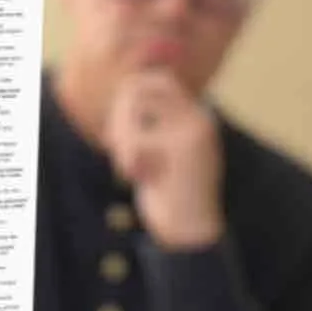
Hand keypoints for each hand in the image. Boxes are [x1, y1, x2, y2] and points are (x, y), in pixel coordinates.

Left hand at [103, 69, 225, 249]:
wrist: (190, 230)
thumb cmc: (168, 193)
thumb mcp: (157, 151)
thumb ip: (148, 123)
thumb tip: (126, 89)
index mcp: (194, 117)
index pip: (158, 80)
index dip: (129, 96)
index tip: (120, 128)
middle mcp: (198, 118)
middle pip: (141, 85)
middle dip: (119, 111)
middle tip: (114, 144)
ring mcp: (193, 131)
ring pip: (136, 104)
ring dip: (121, 134)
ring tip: (127, 163)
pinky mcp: (184, 149)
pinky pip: (137, 138)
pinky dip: (127, 158)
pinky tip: (138, 176)